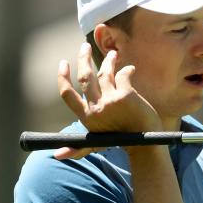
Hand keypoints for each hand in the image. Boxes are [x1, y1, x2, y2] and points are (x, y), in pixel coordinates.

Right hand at [54, 43, 161, 159]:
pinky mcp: (127, 95)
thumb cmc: (121, 143)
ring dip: (108, 61)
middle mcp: (96, 108)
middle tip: (85, 46)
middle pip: (85, 76)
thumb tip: (56, 156)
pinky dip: (127, 70)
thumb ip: (77, 147)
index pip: (67, 94)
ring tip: (112, 54)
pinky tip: (130, 69)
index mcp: (87, 118)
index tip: (63, 63)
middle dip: (83, 58)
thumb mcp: (95, 144)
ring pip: (105, 73)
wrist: (146, 145)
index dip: (62, 77)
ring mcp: (111, 101)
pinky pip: (123, 75)